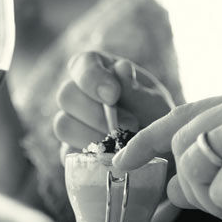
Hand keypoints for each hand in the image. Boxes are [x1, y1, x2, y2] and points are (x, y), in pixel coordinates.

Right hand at [53, 51, 176, 158]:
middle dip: (96, 114)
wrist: (158, 151)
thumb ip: (135, 89)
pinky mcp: (70, 149)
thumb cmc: (155, 117)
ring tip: (122, 143)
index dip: (91, 78)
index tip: (112, 95)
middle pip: (66, 95)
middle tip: (129, 125)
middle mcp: (79, 93)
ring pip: (62, 125)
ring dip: (93, 135)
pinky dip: (89, 156)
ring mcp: (72, 122)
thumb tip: (120, 68)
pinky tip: (112, 157)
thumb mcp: (153, 101)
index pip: (82, 64)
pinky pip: (67, 153)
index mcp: (99, 70)